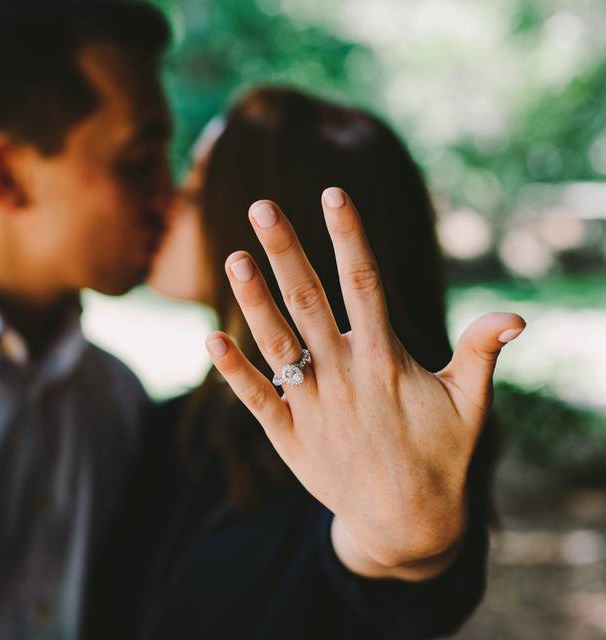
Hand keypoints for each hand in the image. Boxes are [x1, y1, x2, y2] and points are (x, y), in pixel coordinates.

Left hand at [204, 188, 523, 579]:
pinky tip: (208, 339)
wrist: (405, 524)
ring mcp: (313, 407)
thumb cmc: (440, 454)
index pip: (364, 285)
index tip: (332, 192)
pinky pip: (256, 400)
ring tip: (233, 258)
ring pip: (277, 345)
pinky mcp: (288, 437)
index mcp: (386, 360)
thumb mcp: (470, 404)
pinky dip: (233, 372)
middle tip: (261, 206)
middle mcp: (344, 377)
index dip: (349, 237)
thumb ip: (481, 353)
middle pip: (309, 302)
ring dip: (253, 302)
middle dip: (286, 252)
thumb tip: (516, 315)